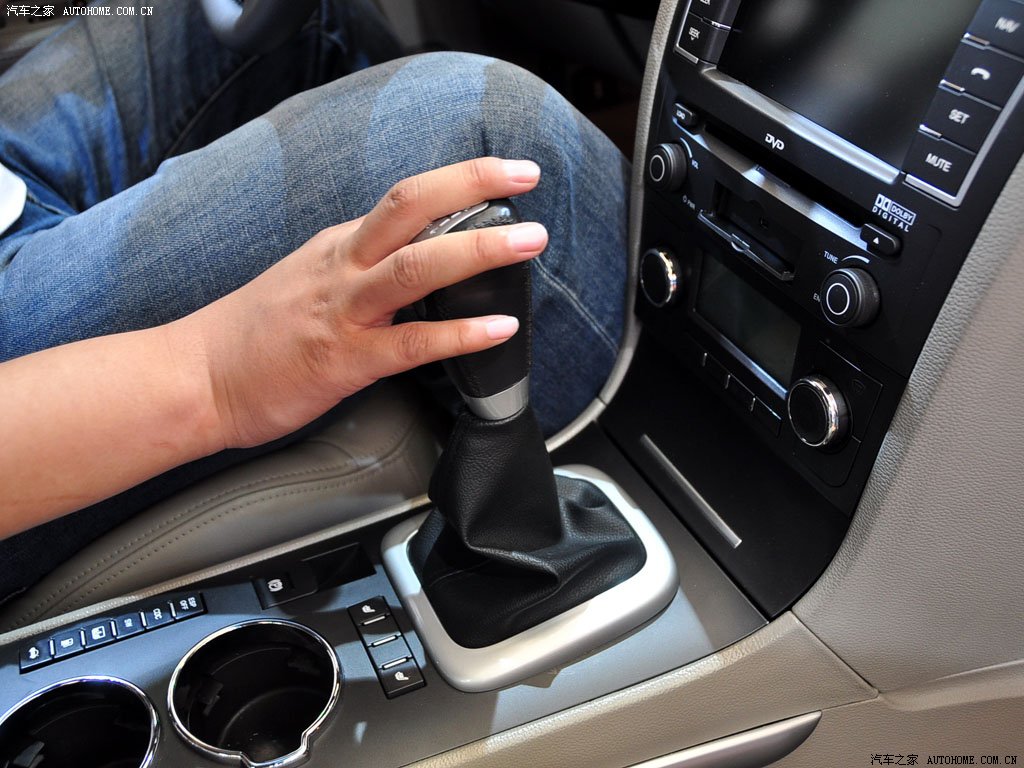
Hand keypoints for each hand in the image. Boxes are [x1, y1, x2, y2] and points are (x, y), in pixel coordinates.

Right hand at [174, 158, 547, 449]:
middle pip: (410, 207)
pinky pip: (411, 344)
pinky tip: (496, 329)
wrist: (195, 378)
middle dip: (472, 186)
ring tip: (528, 243)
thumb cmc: (254, 335)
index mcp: (339, 246)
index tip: (505, 170)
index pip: (405, 198)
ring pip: (416, 267)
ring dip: (478, 251)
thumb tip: (415, 259)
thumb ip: (362, 266)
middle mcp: (343, 267)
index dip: (459, 179)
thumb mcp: (310, 280)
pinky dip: (458, 334)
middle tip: (524, 177)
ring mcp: (343, 311)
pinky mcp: (344, 360)